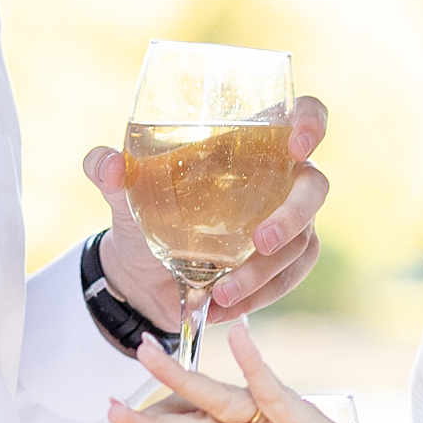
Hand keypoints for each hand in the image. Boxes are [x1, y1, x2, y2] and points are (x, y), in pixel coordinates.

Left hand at [81, 96, 328, 329]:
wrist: (141, 275)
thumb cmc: (143, 215)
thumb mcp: (122, 195)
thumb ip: (107, 171)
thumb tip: (107, 164)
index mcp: (249, 144)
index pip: (302, 115)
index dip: (311, 122)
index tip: (296, 145)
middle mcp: (279, 178)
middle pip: (314, 186)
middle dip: (294, 215)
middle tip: (261, 241)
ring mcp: (289, 221)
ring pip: (302, 241)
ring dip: (265, 271)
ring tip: (222, 293)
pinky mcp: (285, 262)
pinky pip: (290, 277)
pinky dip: (260, 296)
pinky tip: (223, 307)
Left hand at [108, 317, 420, 422]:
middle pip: (194, 413)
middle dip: (151, 409)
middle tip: (109, 404)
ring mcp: (276, 419)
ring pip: (220, 396)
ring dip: (181, 377)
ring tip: (146, 354)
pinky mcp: (302, 417)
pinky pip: (273, 386)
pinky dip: (256, 361)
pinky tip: (237, 336)